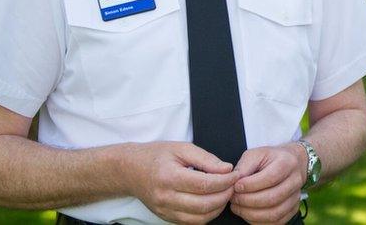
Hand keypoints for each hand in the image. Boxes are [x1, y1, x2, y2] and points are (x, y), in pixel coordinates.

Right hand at [123, 141, 238, 223]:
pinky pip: (191, 222)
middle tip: (233, 185)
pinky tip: (212, 202)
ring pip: (200, 218)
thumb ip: (206, 159)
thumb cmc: (155, 156)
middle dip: (225, 196)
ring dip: (218, 208)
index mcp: (170, 177)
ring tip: (225, 193)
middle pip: (204, 204)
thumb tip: (227, 169)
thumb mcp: (181, 148)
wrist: (130, 170)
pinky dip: (206, 215)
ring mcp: (165, 210)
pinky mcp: (166, 217)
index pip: (205, 184)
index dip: (225, 181)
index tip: (235, 175)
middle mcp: (166, 197)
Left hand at [229, 144, 305, 223]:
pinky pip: (276, 222)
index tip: (235, 186)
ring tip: (237, 207)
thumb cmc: (270, 158)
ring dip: (251, 214)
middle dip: (248, 201)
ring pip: (274, 214)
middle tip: (233, 199)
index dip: (250, 185)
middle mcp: (295, 181)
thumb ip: (244, 167)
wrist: (292, 163)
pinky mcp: (293, 209)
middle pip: (272, 198)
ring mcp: (296, 197)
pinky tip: (247, 214)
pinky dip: (258, 221)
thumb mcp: (256, 154)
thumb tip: (233, 183)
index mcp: (286, 163)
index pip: (270, 178)